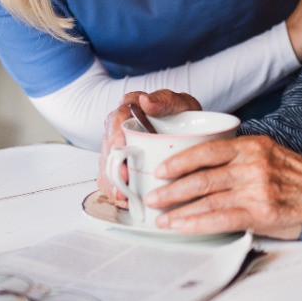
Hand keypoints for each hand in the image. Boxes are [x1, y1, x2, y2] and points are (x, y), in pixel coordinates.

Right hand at [98, 90, 201, 207]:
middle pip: (108, 147)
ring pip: (107, 166)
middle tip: (123, 180)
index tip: (121, 148)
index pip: (116, 120)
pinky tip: (124, 201)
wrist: (193, 131)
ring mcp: (119, 148)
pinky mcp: (122, 166)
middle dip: (113, 166)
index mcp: (129, 109)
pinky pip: (112, 179)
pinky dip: (116, 191)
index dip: (116, 135)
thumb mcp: (181, 103)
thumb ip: (164, 100)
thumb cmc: (184, 116)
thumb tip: (146, 101)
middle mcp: (119, 128)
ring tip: (123, 197)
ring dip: (112, 183)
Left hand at [144, 136, 301, 238]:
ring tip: (162, 217)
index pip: (207, 150)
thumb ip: (237, 155)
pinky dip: (198, 223)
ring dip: (179, 210)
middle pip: (202, 176)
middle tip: (153, 196)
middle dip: (172, 189)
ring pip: (207, 199)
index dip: (181, 160)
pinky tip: (183, 226)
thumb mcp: (267, 153)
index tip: (162, 169)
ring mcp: (255, 189)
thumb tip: (201, 163)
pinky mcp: (260, 212)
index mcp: (250, 146)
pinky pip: (221, 218)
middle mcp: (251, 165)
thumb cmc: (293, 176)